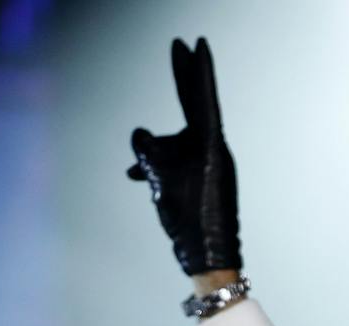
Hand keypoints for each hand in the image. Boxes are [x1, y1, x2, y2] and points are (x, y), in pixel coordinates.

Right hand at [127, 37, 240, 274]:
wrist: (210, 260)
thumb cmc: (191, 222)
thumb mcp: (162, 183)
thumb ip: (148, 153)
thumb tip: (140, 134)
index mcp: (211, 148)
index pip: (203, 98)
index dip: (198, 70)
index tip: (197, 44)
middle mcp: (214, 152)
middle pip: (195, 106)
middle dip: (182, 81)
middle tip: (178, 47)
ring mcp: (210, 166)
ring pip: (176, 142)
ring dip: (154, 152)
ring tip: (134, 171)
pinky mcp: (203, 180)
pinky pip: (177, 161)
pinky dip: (158, 165)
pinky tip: (136, 176)